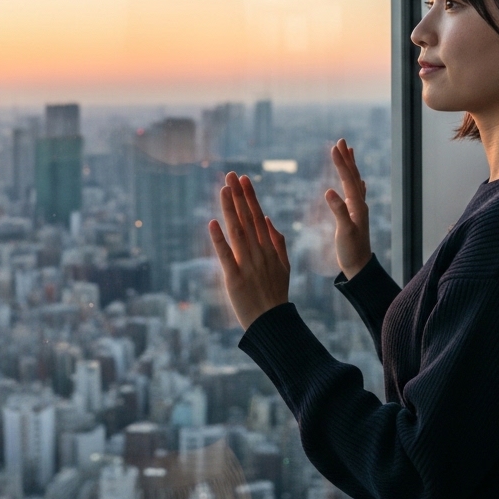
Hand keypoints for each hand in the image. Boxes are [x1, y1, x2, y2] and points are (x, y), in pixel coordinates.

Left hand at [209, 172, 289, 329]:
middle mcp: (259, 252)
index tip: (243, 179)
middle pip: (247, 219)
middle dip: (239, 196)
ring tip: (224, 190)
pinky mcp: (234, 278)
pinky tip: (213, 223)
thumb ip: (278, 242)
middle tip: (231, 175)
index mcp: (269, 248)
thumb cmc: (276, 295)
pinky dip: (219, 239)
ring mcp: (247, 264)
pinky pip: (226, 255)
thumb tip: (268, 219)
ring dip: (230, 209)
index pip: (257, 216)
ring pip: (237, 231)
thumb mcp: (284, 266)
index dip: (249, 197)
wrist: (272, 322)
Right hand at [325, 138, 371, 278]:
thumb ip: (338, 211)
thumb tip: (329, 191)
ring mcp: (358, 210)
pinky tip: (358, 181)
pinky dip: (354, 182)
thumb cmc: (351, 251)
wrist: (359, 267)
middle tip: (341, 140)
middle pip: (353, 176)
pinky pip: (355, 193)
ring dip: (351, 166)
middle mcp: (360, 205)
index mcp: (356, 206)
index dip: (340, 163)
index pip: (348, 179)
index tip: (334, 147)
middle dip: (347, 158)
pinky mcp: (355, 216)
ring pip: (355, 182)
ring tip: (350, 152)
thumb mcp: (344, 232)